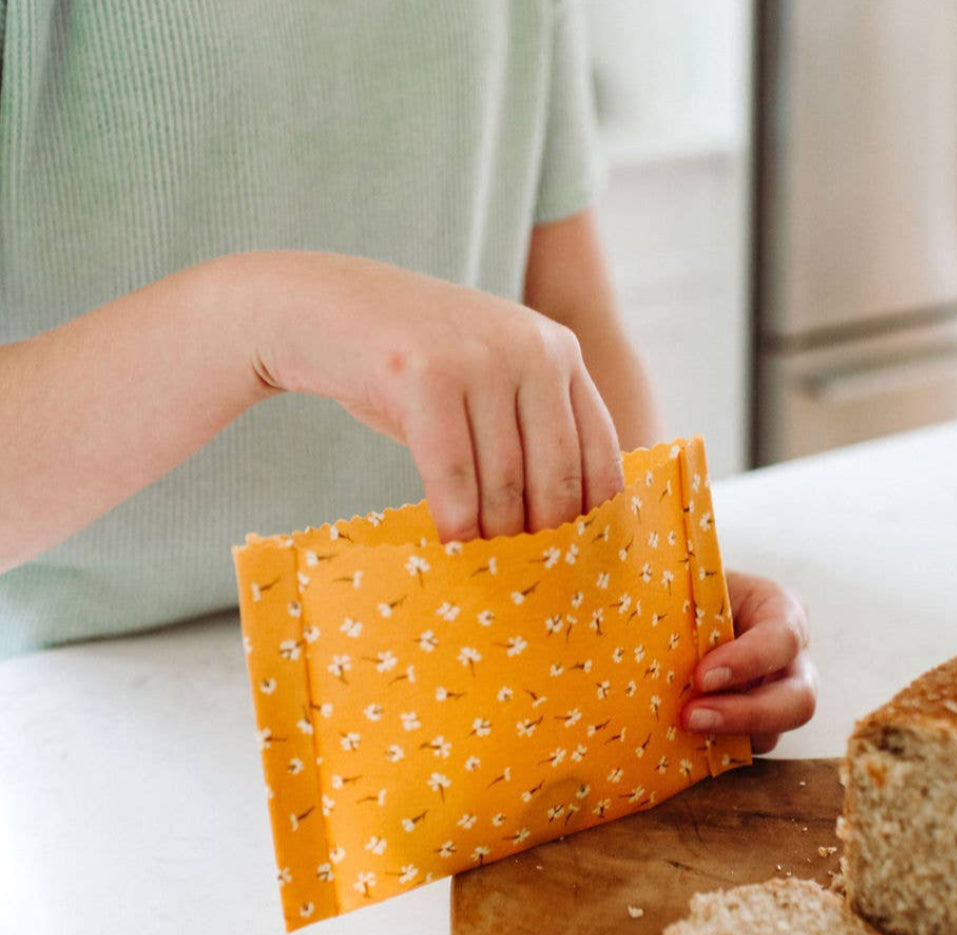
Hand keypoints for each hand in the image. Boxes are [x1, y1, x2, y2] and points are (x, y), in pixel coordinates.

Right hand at [235, 251, 623, 542]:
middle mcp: (532, 348)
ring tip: (486, 567)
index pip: (601, 451)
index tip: (576, 557)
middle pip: (557, 474)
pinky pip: (451, 474)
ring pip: (504, 481)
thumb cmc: (412, 365)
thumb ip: (531, 429)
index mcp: (560, 350)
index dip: (591, 514)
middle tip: (526, 575)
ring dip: (494, 536)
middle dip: (541, 535)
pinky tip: (450, 545)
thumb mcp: (489, 379)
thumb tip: (563, 525)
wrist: (323, 306)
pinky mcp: (424, 374)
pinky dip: (453, 519)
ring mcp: (479, 358)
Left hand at [681, 570, 817, 753]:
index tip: (701, 676)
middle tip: (690, 717)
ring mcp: (776, 698)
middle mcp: (791, 659)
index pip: (782, 638)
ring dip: (724, 735)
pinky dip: (711, 746)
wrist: (678, 610)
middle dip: (746, 715)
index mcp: (781, 610)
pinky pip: (741, 749)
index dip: (747, 661)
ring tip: (678, 726)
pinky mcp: (752, 726)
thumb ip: (681, 599)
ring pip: (771, 734)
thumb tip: (645, 612)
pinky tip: (677, 735)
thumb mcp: (691, 582)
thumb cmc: (687, 590)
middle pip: (798, 701)